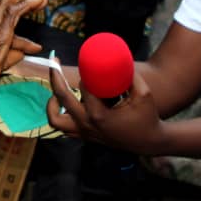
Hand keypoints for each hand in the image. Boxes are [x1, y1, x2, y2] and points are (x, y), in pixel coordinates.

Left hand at [46, 69, 166, 154]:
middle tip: (54, 62)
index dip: (85, 73)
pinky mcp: (85, 137)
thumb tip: (119, 57)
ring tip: (56, 90)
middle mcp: (87, 125)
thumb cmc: (146, 117)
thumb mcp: (143, 94)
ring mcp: (84, 133)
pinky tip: (64, 104)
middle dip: (56, 77)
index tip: (87, 63)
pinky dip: (58, 116)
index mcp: (99, 115)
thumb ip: (131, 76)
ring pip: (55, 119)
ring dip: (52, 103)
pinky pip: (63, 129)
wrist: (148, 142)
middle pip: (62, 97)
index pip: (84, 87)